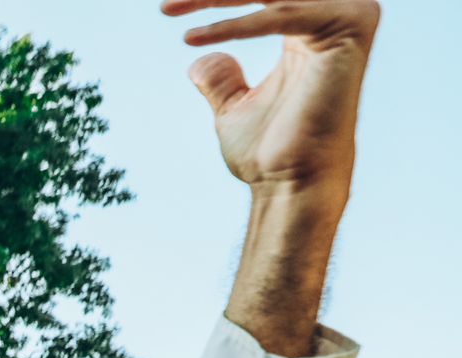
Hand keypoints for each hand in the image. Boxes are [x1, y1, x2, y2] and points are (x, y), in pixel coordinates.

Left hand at [165, 0, 379, 195]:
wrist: (290, 182)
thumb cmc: (268, 151)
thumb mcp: (233, 107)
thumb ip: (221, 79)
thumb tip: (200, 62)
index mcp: (306, 27)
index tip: (164, 9)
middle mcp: (331, 14)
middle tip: (165, 5)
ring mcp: (346, 16)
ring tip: (170, 8)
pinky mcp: (350, 26)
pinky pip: (282, 15)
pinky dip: (236, 25)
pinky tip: (193, 38)